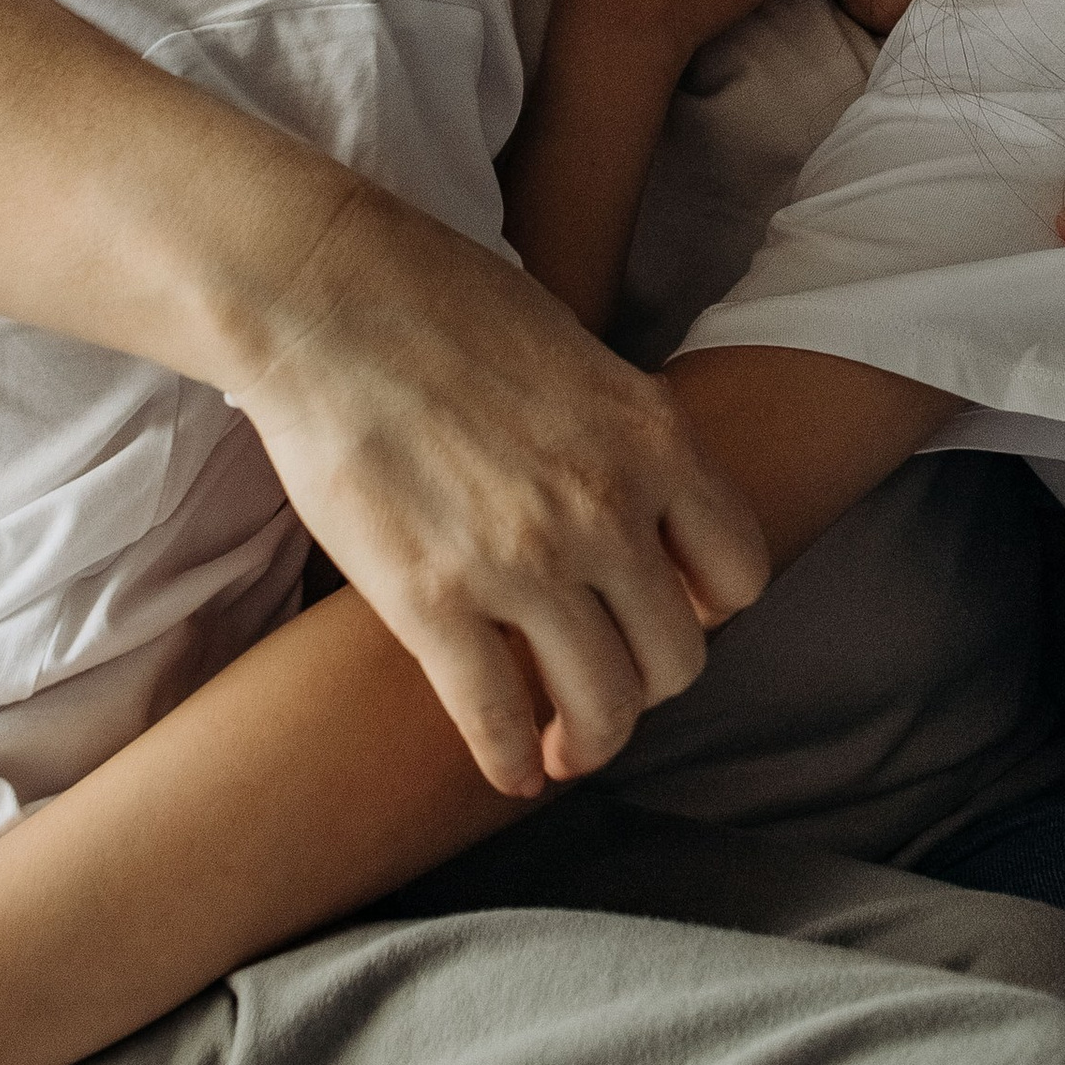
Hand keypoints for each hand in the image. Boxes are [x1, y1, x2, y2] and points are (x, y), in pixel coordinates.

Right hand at [246, 177, 770, 791]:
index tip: (673, 611)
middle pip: (678, 656)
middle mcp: (606, 511)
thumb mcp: (580, 352)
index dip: (710, 606)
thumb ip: (623, 438)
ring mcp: (521, 563)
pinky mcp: (430, 601)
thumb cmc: (442, 302)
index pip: (740, 572)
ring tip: (566, 746)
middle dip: (649, 681)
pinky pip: (495, 717)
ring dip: (590, 738)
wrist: (324, 294)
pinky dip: (508, 760)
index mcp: (653, 441)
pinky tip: (509, 770)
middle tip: (611, 681)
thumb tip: (644, 503)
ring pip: (604, 706)